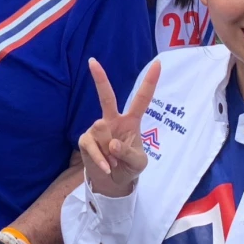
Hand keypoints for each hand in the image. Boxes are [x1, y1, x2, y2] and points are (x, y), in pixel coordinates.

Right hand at [78, 58, 161, 196]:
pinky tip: (107, 167)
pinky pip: (93, 146)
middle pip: (106, 96)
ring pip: (101, 129)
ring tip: (114, 161)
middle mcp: (112, 120)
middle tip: (92, 61)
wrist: (113, 182)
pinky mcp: (85, 139)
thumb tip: (112, 143)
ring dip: (110, 151)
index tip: (158, 63)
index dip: (150, 82)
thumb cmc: (129, 166)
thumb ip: (128, 153)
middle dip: (99, 78)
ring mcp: (97, 129)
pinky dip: (102, 160)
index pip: (141, 99)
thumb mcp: (138, 163)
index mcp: (131, 121)